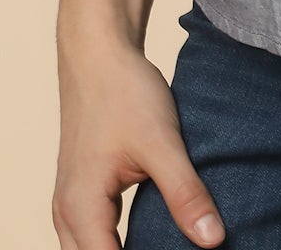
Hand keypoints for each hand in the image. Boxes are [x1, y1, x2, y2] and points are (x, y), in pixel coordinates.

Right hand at [51, 29, 224, 247]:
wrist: (99, 52)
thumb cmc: (123, 92)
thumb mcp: (161, 143)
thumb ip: (185, 194)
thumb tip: (213, 241)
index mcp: (81, 210)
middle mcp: (67, 214)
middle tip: (178, 247)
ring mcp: (71, 203)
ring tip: (168, 245)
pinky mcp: (83, 191)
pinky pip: (94, 237)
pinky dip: (118, 246)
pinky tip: (152, 240)